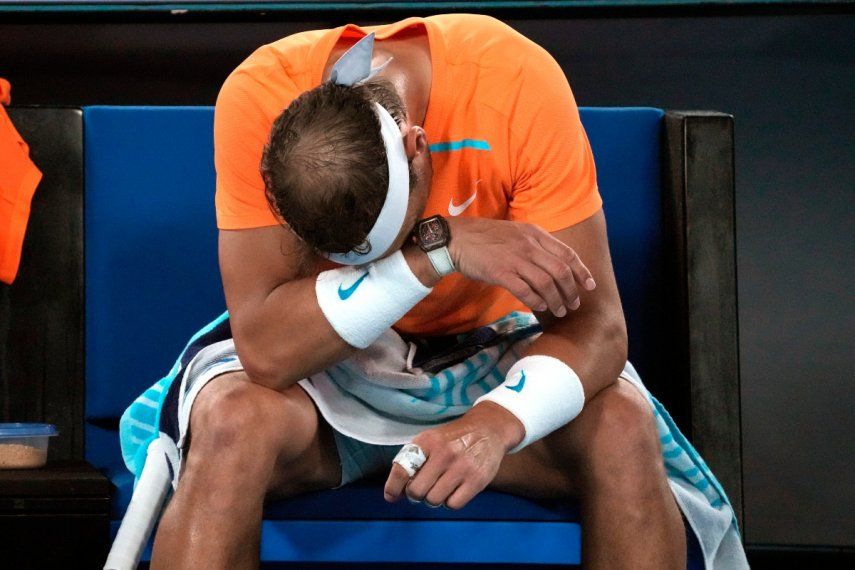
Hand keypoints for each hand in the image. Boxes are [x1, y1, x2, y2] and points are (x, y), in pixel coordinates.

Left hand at [384, 402, 523, 509]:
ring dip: (433, 499)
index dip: (393, 487)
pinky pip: (453, 505)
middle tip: (422, 489)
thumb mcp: (432, 439)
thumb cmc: (454, 438)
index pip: (402, 469)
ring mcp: (462, 467)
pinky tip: (454, 490)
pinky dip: (450, 502)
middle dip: (416, 494)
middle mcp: (444, 453)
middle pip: (416, 491)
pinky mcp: (477, 480)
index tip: (391, 496)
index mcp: (428, 441)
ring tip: (440, 488)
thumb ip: (414, 460)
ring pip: (434, 500)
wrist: (489, 430)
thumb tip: (395, 491)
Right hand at [447, 217, 595, 316]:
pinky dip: (536, 301)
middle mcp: (529, 245)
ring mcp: (515, 259)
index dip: (582, 271)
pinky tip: (540, 307)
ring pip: (545, 283)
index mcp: (535, 234)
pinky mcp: (500, 272)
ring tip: (559, 311)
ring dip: (556, 300)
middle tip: (573, 304)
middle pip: (560, 271)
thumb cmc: (486, 238)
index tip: (590, 286)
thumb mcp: (516, 233)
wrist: (457, 239)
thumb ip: (535, 245)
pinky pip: (525, 290)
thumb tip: (553, 265)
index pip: (567, 253)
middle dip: (571, 290)